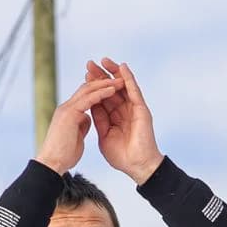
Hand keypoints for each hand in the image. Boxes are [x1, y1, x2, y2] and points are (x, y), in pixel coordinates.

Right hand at [33, 69, 124, 174]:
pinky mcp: (70, 113)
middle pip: (86, 88)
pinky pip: (88, 98)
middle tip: (119, 79)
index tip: (114, 90)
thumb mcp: (75, 137)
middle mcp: (66, 108)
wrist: (52, 164)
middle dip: (103, 83)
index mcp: (68, 113)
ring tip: (120, 80)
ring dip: (105, 84)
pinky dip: (101, 93)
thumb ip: (80, 125)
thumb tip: (87, 119)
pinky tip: (113, 90)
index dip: (99, 91)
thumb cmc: (63, 156)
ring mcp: (67, 109)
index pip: (85, 96)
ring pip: (88, 89)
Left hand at [85, 57, 161, 183]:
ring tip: (104, 60)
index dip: (94, 86)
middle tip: (89, 63)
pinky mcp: (142, 109)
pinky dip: (128, 78)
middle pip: (112, 88)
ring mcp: (134, 109)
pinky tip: (122, 67)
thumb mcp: (104, 135)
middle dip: (100, 75)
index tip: (84, 75)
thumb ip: (99, 120)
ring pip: (123, 86)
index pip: (103, 97)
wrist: (136, 166)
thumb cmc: (122, 157)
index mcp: (115, 118)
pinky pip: (134, 90)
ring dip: (114, 72)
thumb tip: (90, 108)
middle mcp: (125, 111)